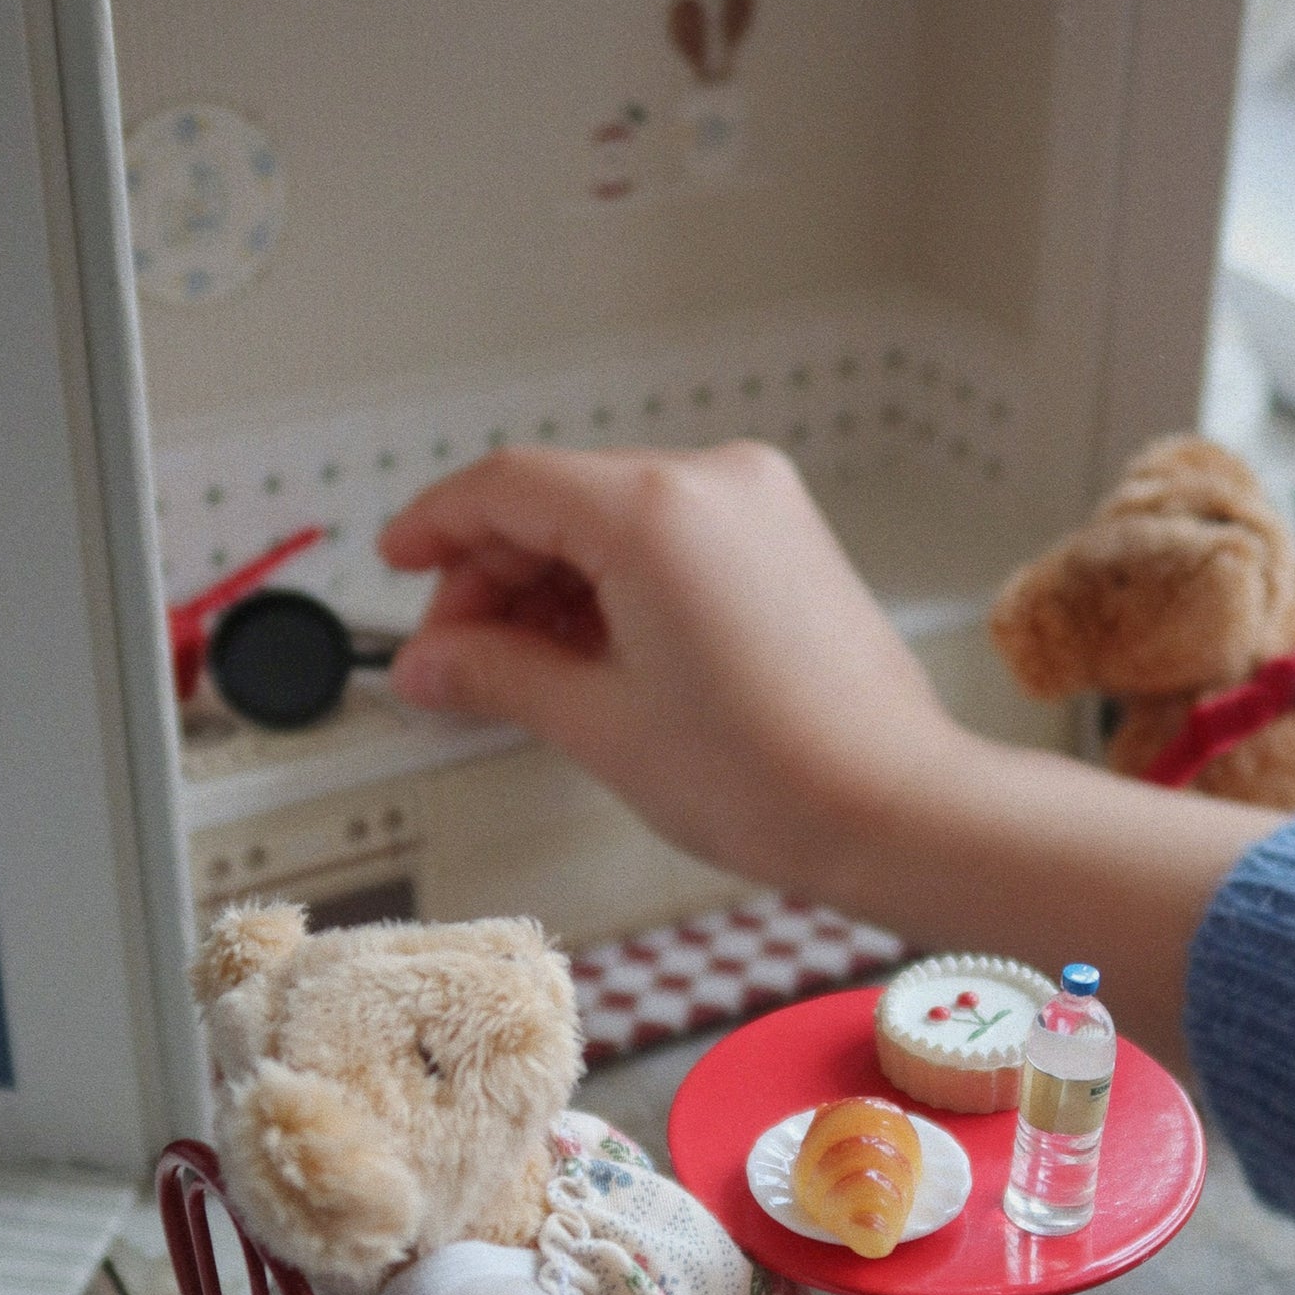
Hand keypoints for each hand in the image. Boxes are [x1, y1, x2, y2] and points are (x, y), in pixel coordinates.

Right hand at [380, 441, 1279, 1067]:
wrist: (895, 810)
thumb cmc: (776, 777)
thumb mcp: (600, 725)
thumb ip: (496, 675)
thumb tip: (429, 664)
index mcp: (655, 512)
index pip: (506, 485)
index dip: (436, 526)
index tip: (399, 566)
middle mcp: (712, 484)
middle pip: (558, 500)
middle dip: (493, 577)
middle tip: (456, 662)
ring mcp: (758, 507)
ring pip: (612, 522)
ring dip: (552, 587)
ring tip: (523, 677)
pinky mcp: (785, 542)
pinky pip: (670, 540)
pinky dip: (616, 588)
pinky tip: (590, 658)